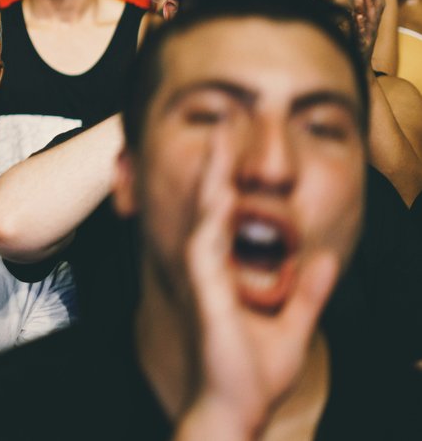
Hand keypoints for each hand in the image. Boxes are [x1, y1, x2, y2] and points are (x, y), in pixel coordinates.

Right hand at [180, 129, 337, 436]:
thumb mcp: (295, 324)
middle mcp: (211, 270)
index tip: (238, 143)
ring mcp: (205, 279)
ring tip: (219, 141)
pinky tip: (216, 192)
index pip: (226, 215)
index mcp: (228, 274)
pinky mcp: (204, 293)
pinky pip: (204, 246)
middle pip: (211, 204)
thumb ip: (309, 292)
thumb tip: (327, 260)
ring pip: (204, 215)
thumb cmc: (253, 375)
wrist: (236, 409)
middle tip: (224, 122)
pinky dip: (209, 217)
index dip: (231, 178)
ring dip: (211, 178)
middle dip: (217, 163)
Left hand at [351, 0, 384, 60]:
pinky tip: (358, 17)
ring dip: (366, 7)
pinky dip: (360, 24)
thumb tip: (356, 2)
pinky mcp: (362, 43)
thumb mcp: (359, 28)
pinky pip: (361, 32)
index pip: (377, 8)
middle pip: (375, 11)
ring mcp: (368, 35)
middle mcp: (372, 28)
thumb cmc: (359, 44)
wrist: (360, 63)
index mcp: (372, 24)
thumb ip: (358, 16)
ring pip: (368, 19)